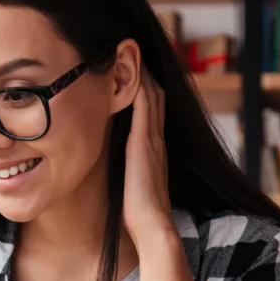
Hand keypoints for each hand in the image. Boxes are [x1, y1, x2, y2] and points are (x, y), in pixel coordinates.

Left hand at [123, 66, 175, 250]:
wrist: (152, 226)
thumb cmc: (139, 213)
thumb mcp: (134, 185)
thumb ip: (131, 170)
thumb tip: (122, 169)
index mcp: (155, 151)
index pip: (155, 112)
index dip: (148, 91)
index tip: (136, 74)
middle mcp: (157, 141)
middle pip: (157, 97)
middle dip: (147, 76)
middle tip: (135, 55)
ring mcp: (152, 140)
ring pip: (153, 96)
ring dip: (144, 75)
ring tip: (133, 54)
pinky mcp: (143, 143)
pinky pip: (145, 106)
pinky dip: (141, 87)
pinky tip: (134, 73)